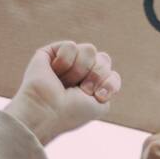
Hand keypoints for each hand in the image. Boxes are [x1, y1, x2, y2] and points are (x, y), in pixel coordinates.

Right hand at [5, 41, 121, 145]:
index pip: (112, 73)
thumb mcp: (101, 104)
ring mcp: (67, 61)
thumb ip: (110, 83)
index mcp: (92, 86)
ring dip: (80, 70)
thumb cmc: (71, 112)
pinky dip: (65, 62)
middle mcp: (81, 72)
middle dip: (95, 76)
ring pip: (90, 50)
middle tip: (79, 91)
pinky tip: (54, 72)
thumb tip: (102, 57)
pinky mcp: (51, 52)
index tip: (97, 97)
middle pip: (104, 59)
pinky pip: (71, 46)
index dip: (109, 84)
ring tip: (64, 83)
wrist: (47, 111)